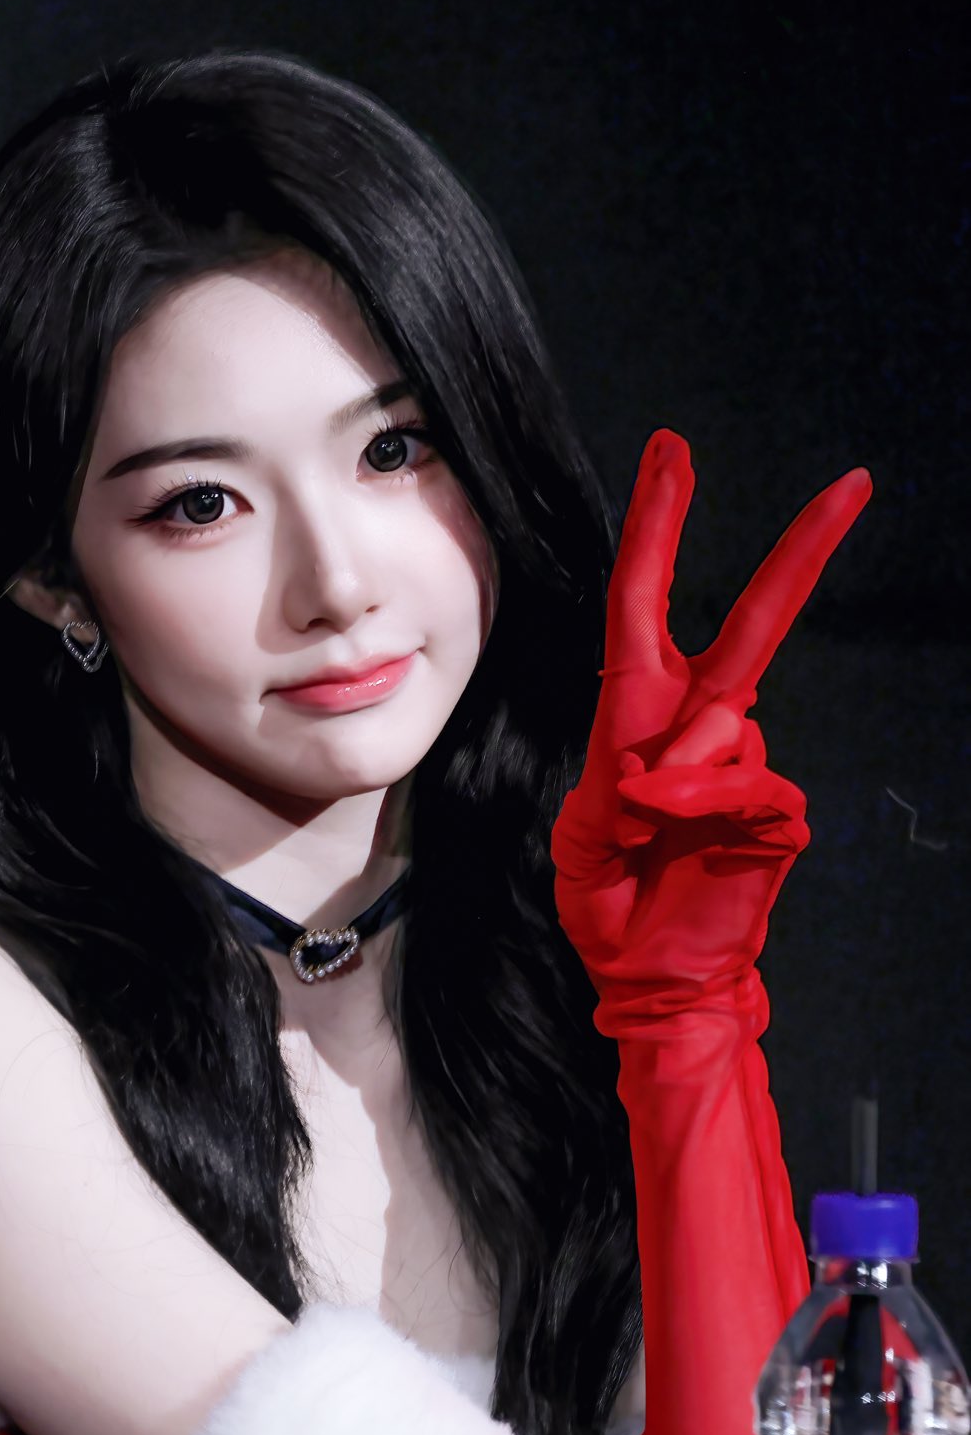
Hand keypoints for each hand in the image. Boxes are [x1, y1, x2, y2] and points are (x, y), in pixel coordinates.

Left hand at [550, 430, 871, 1034]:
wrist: (649, 978)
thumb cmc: (610, 903)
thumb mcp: (585, 834)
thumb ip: (626, 782)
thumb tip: (676, 761)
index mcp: (639, 717)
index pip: (645, 605)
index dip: (658, 528)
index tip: (671, 456)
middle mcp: (699, 728)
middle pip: (748, 623)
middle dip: (798, 554)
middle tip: (850, 485)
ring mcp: (744, 767)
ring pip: (732, 719)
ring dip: (682, 767)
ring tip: (647, 824)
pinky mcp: (774, 813)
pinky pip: (750, 782)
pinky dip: (706, 802)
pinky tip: (677, 831)